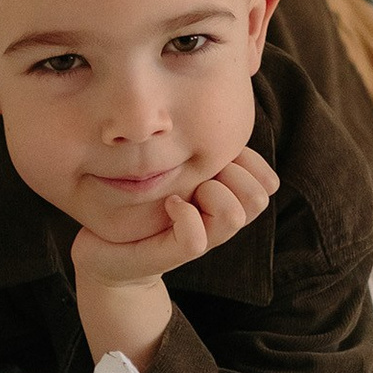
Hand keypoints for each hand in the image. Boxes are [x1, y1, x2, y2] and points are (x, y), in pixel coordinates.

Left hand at [70, 149, 277, 372]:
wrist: (107, 250)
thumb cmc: (137, 205)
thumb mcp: (172, 170)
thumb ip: (196, 152)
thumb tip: (216, 118)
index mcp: (225, 196)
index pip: (266, 182)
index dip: (250, 162)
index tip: (218, 154)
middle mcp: (219, 219)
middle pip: (259, 197)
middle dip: (233, 175)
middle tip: (200, 174)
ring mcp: (202, 238)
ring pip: (234, 216)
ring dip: (211, 195)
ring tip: (184, 191)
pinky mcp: (176, 254)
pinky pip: (197, 238)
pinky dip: (184, 216)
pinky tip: (168, 205)